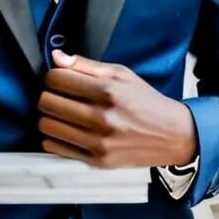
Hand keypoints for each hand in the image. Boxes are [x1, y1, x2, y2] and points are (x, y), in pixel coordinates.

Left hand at [37, 48, 197, 167]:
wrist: (171, 135)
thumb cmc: (145, 101)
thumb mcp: (121, 74)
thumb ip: (86, 65)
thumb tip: (57, 57)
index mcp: (107, 91)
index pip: (56, 79)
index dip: (53, 76)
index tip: (60, 79)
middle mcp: (101, 117)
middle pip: (47, 102)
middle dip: (48, 95)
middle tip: (59, 96)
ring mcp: (98, 142)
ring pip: (47, 126)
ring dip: (49, 117)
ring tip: (62, 114)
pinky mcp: (97, 161)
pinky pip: (55, 148)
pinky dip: (54, 138)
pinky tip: (66, 131)